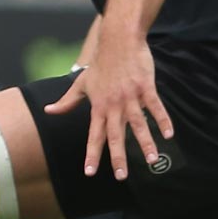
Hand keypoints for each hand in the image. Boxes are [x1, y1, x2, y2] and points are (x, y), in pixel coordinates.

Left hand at [43, 30, 171, 180]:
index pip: (93, 135)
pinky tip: (168, 135)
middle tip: (121, 176)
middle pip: (115, 135)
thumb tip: (49, 111)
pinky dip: (162, 121)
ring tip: (152, 160)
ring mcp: (131, 97)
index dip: (92, 154)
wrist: (118, 41)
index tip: (90, 172)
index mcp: (98, 107)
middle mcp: (113, 105)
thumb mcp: (81, 83)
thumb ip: (67, 101)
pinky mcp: (146, 88)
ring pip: (138, 124)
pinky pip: (156, 107)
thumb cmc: (101, 64)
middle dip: (118, 157)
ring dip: (145, 143)